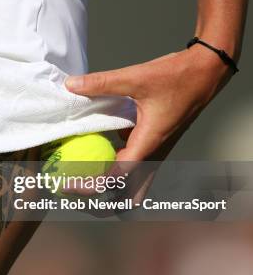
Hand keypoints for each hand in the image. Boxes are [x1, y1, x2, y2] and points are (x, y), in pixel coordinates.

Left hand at [62, 45, 233, 204]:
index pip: (118, 176)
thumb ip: (102, 83)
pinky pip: (135, 167)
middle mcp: (154, 153)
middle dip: (103, 202)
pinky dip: (116, 170)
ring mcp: (156, 151)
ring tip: (83, 182)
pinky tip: (97, 155)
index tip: (69, 185)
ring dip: (111, 189)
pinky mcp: (154, 144)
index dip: (91, 185)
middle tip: (77, 192)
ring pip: (134, 184)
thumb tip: (72, 84)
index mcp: (148, 143)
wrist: (205, 72)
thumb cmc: (178, 77)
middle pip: (129, 195)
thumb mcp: (136, 77)